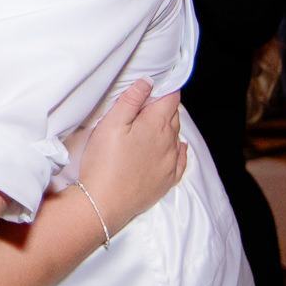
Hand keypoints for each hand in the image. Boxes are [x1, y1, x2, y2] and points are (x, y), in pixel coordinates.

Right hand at [75, 81, 188, 234]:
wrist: (104, 203)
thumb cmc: (104, 162)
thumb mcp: (111, 123)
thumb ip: (130, 100)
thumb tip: (148, 82)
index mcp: (157, 124)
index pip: (171, 98)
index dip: (165, 88)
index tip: (157, 84)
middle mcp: (170, 142)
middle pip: (174, 116)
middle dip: (164, 106)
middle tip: (148, 103)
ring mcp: (171, 163)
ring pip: (176, 136)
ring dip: (168, 127)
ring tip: (154, 123)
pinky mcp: (167, 180)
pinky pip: (181, 160)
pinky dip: (179, 150)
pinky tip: (177, 148)